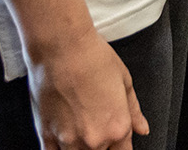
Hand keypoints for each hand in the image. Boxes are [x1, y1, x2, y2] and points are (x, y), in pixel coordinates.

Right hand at [25, 26, 146, 149]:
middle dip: (102, 144)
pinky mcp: (45, 136)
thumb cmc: (93, 58)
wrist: (61, 47)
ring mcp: (68, 141)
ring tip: (78, 125)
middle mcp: (94, 140)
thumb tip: (142, 128)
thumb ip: (134, 110)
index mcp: (118, 128)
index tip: (115, 137)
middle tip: (94, 122)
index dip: (120, 145)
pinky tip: (62, 137)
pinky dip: (60, 149)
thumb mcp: (125, 81)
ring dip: (81, 146)